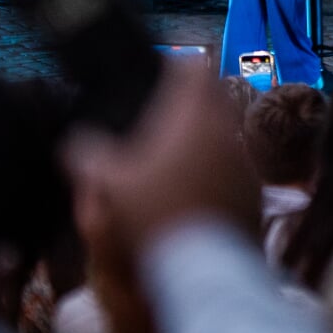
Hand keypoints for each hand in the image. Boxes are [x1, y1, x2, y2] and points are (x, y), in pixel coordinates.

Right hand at [64, 58, 261, 255]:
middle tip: (167, 110)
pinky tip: (198, 185)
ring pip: (227, 134)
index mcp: (195, 118)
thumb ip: (89, 154)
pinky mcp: (256, 191)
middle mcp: (228, 133)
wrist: (204, 267)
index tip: (164, 69)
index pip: (196, 70)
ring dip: (206, 135)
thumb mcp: (110, 183)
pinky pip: (236, 166)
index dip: (178, 65)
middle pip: (215, 99)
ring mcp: (247, 162)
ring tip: (179, 150)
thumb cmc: (155, 216)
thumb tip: (75, 140)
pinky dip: (218, 166)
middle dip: (192, 100)